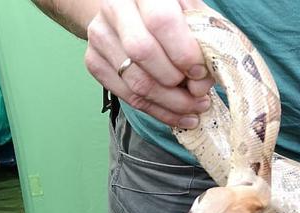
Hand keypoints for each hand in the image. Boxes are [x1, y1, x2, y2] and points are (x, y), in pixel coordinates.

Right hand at [84, 0, 214, 127]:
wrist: (137, 14)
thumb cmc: (176, 17)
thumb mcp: (195, 17)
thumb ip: (205, 42)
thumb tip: (202, 82)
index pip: (161, 21)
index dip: (184, 52)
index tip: (200, 72)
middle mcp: (115, 7)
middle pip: (142, 52)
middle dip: (176, 81)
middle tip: (199, 94)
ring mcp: (100, 34)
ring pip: (135, 81)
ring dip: (171, 103)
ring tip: (195, 108)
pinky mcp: (93, 61)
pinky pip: (128, 96)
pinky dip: (158, 111)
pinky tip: (180, 115)